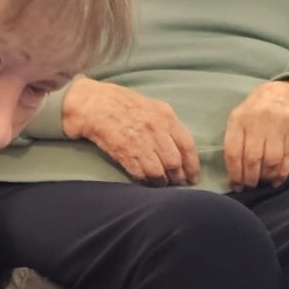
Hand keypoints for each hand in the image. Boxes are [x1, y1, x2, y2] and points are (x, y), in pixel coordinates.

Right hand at [62, 76, 199, 186]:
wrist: (95, 104)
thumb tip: (180, 147)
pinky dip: (145, 181)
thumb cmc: (123, 104)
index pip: (187, 145)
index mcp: (165, 117)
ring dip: (162, 182)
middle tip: (178, 183)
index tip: (193, 176)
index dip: (192, 165)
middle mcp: (155, 130)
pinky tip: (147, 182)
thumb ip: (168, 125)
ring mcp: (139, 143)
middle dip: (178, 177)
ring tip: (162, 184)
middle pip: (174, 162)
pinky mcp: (124, 154)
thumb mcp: (152, 107)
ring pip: (159, 172)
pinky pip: (140, 174)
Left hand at [222, 79, 288, 189]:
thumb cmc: (257, 109)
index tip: (236, 185)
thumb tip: (233, 173)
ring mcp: (277, 126)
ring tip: (262, 181)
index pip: (233, 152)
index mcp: (239, 119)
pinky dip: (281, 174)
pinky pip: (287, 158)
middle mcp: (257, 121)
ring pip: (270, 161)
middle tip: (249, 186)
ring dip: (266, 177)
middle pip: (252, 159)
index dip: (234, 174)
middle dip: (250, 179)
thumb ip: (235, 140)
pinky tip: (275, 181)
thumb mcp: (240, 117)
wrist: (286, 91)